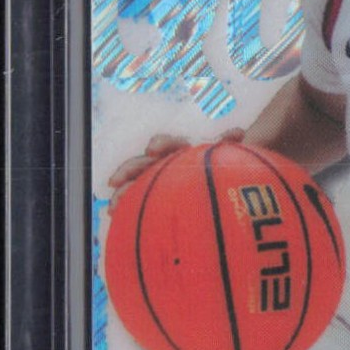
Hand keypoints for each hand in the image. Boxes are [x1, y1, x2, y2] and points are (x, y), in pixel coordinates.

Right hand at [107, 128, 243, 208]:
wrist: (229, 187)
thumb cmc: (227, 168)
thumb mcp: (230, 156)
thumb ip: (228, 145)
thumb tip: (236, 132)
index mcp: (182, 152)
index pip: (167, 145)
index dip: (160, 145)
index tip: (152, 150)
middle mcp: (166, 165)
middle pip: (143, 164)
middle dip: (128, 171)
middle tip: (116, 181)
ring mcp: (160, 182)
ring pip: (136, 185)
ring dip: (124, 193)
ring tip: (114, 207)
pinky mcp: (157, 199)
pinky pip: (139, 203)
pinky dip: (126, 208)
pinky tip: (117, 218)